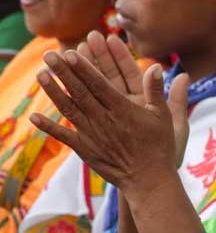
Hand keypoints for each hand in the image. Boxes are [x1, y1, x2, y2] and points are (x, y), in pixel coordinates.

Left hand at [32, 34, 189, 191]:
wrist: (148, 179)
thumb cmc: (159, 147)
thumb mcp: (164, 117)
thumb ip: (157, 91)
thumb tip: (156, 66)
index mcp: (123, 110)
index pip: (99, 84)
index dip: (84, 67)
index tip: (71, 52)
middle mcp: (104, 119)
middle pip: (80, 92)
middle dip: (64, 72)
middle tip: (49, 55)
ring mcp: (92, 134)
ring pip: (70, 109)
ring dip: (54, 92)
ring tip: (40, 74)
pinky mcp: (85, 149)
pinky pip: (64, 136)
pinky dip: (49, 127)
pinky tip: (34, 116)